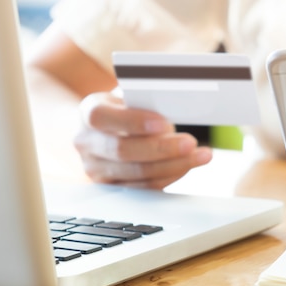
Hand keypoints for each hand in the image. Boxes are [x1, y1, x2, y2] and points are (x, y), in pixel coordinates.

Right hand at [74, 92, 212, 188]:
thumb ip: (148, 100)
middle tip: (190, 143)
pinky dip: (170, 176)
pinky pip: (144, 188)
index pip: (102, 117)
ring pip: (136, 174)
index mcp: (89, 112)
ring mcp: (96, 169)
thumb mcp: (133, 96)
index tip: (164, 123)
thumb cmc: (128, 108)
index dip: (133, 122)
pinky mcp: (112, 188)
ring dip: (173, 165)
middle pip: (122, 151)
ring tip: (199, 155)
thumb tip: (179, 105)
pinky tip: (187, 165)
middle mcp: (86, 142)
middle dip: (161, 148)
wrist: (115, 128)